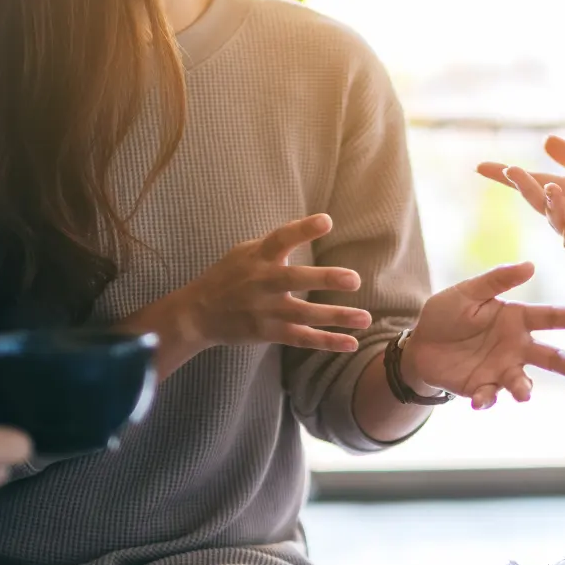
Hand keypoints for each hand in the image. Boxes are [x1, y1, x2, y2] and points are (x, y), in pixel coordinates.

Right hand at [173, 214, 372, 352]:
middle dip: (323, 279)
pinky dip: (326, 342)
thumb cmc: (228, 276)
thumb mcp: (245, 252)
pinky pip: (302, 338)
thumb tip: (309, 228)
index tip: (326, 221)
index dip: (302, 230)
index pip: (280, 239)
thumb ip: (275, 245)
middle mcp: (262, 282)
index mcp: (257, 257)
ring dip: (336, 317)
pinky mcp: (268, 332)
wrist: (198, 314)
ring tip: (366, 318)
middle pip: (294, 279)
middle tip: (354, 279)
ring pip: (304, 314)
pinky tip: (351, 343)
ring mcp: (265, 310)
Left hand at [402, 262, 564, 409]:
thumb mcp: (468, 292)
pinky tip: (479, 401)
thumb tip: (530, 266)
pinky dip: (487, 400)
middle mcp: (516, 347)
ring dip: (524, 389)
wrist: (419, 344)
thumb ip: (497, 280)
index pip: (551, 318)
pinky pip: (490, 396)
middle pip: (552, 358)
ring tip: (523, 394)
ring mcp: (502, 370)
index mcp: (517, 319)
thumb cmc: (446, 313)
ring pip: (523, 382)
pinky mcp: (483, 388)